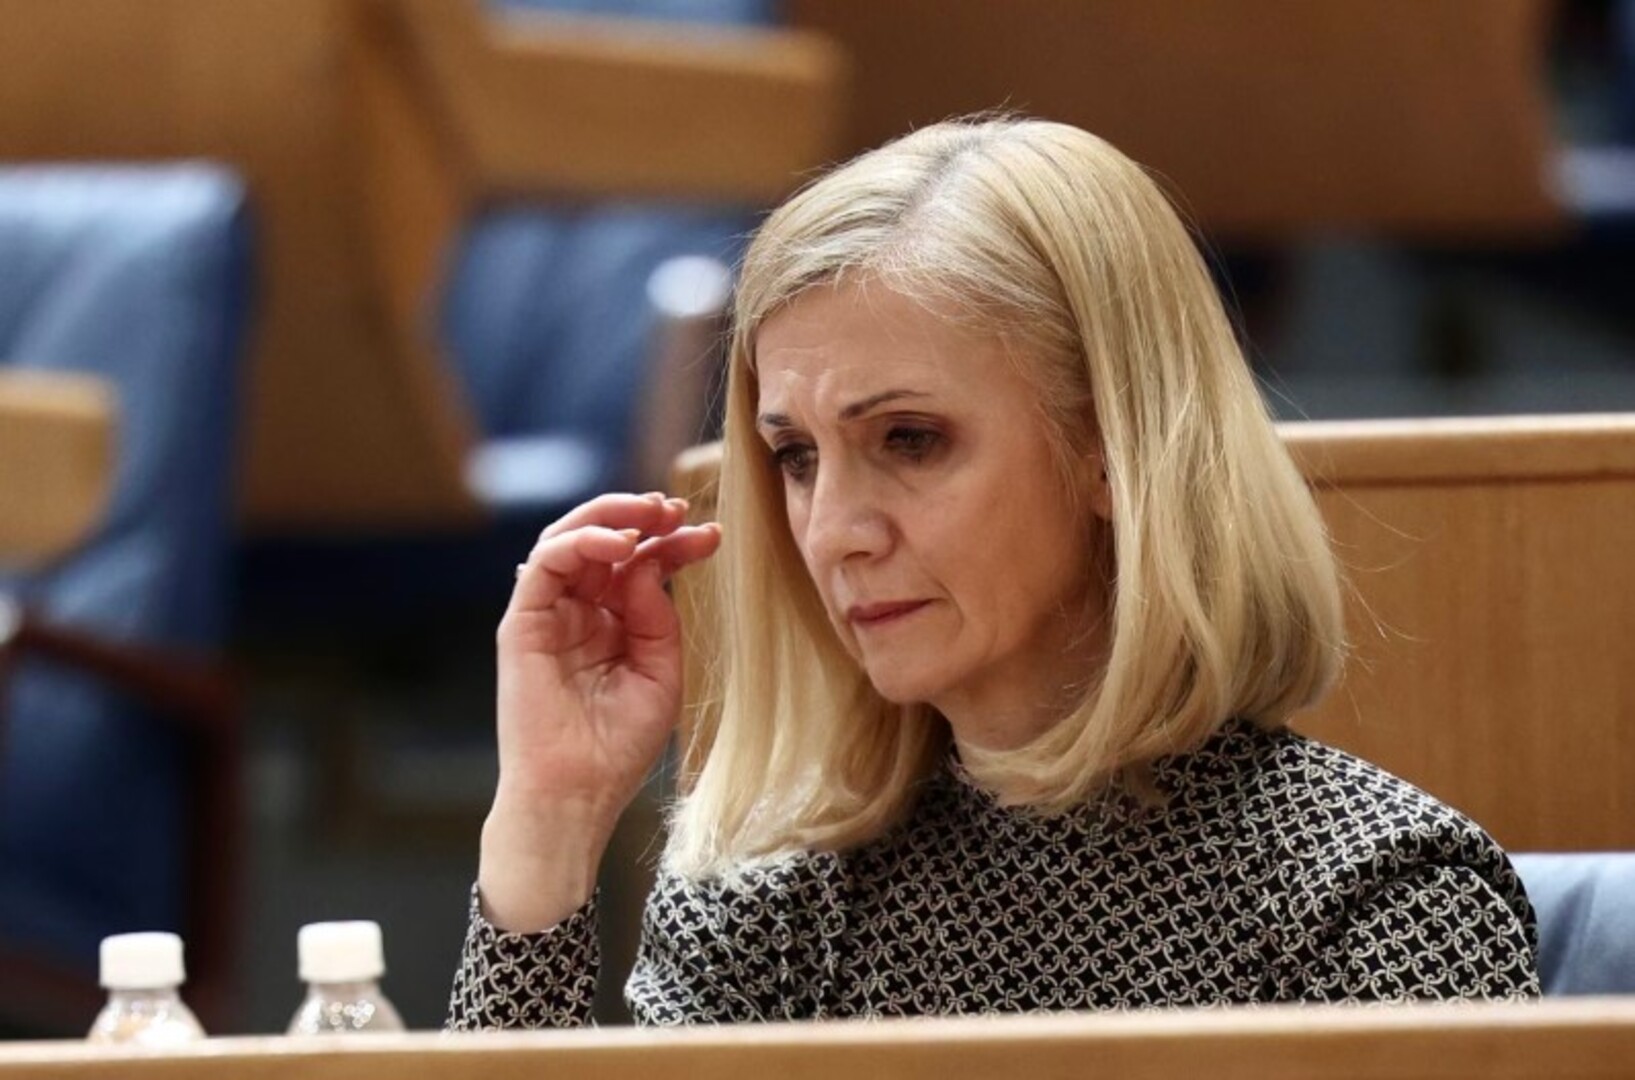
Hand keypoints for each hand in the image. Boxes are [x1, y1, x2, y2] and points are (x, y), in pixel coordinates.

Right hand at [480, 491, 720, 928]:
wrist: (577, 793)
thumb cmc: (618, 746)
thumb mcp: (660, 672)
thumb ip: (657, 615)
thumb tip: (647, 561)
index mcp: (612, 623)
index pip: (641, 565)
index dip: (674, 543)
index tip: (710, 533)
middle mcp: (578, 611)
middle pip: (605, 541)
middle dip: (641, 515)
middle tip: (677, 509)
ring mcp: (548, 614)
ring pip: (568, 538)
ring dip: (610, 515)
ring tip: (650, 514)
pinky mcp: (521, 623)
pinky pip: (544, 564)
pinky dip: (581, 543)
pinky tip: (620, 545)